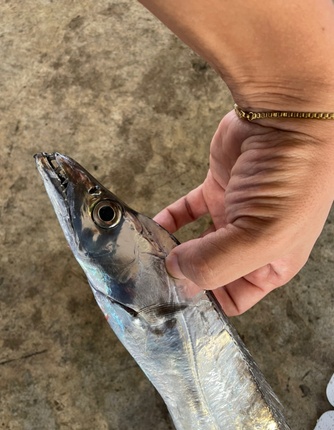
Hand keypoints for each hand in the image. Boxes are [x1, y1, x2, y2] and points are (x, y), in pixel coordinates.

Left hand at [154, 110, 333, 314]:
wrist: (286, 117)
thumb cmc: (291, 178)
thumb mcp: (262, 235)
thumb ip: (216, 262)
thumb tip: (176, 271)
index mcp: (270, 264)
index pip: (233, 299)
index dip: (206, 303)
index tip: (174, 299)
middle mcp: (249, 244)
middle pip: (208, 272)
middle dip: (182, 276)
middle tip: (152, 278)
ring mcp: (231, 217)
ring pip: (193, 244)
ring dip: (170, 250)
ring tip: (147, 254)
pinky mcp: (214, 191)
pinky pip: (185, 213)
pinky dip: (167, 220)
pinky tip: (151, 226)